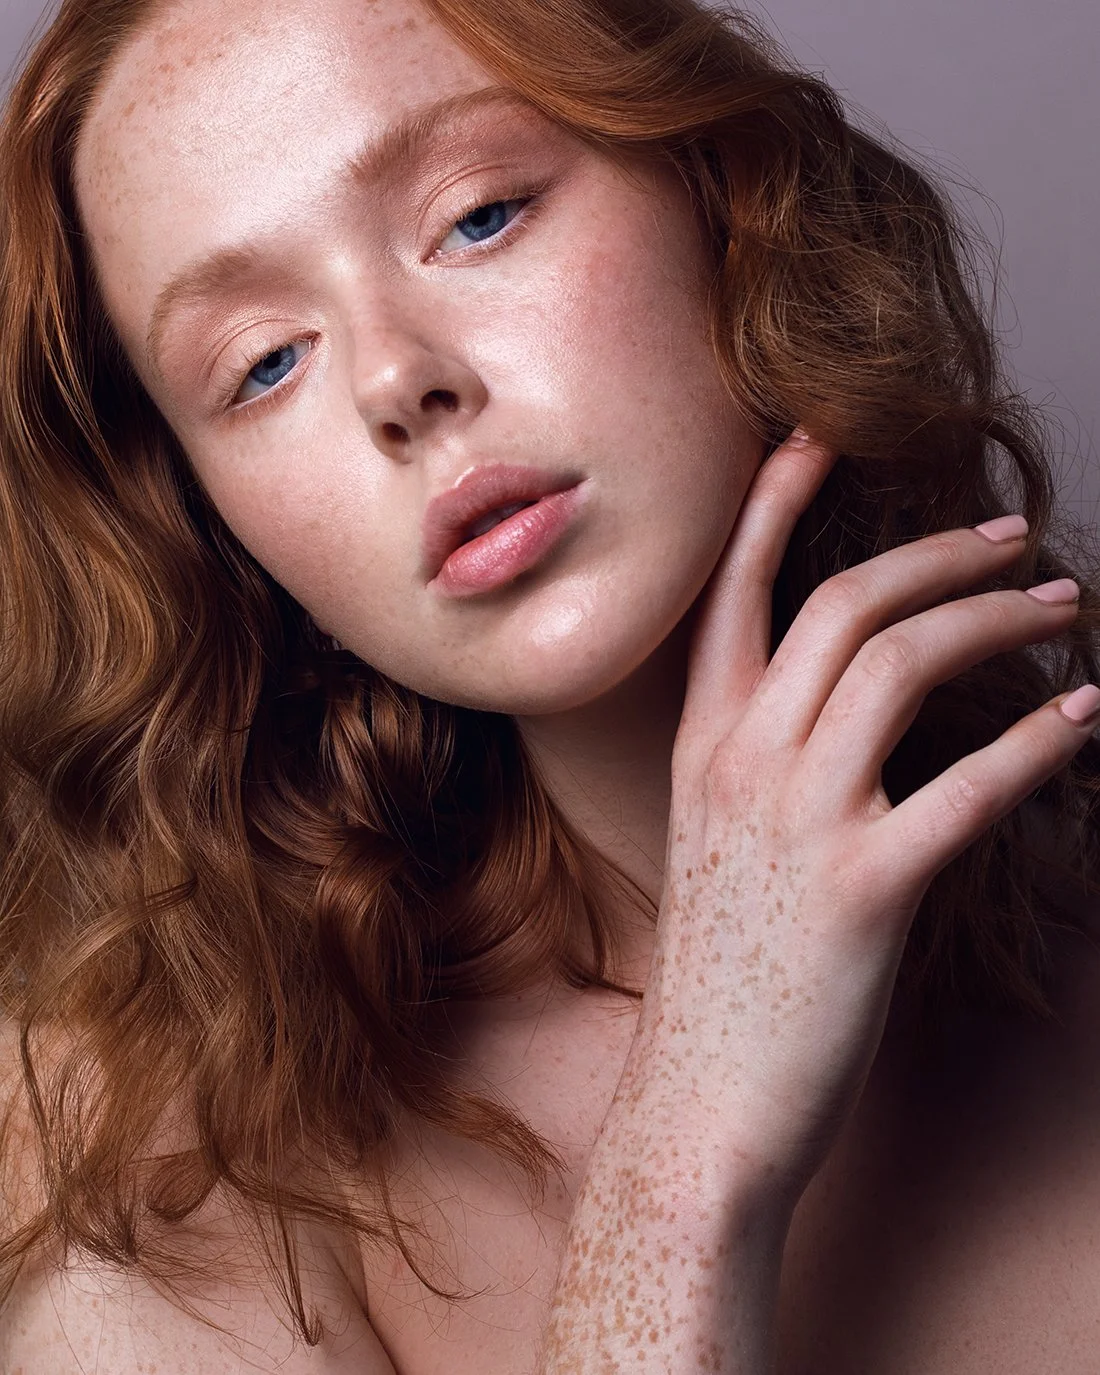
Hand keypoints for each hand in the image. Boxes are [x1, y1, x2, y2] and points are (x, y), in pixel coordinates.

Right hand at [623, 426, 1095, 1197]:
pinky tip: (1088, 718)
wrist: (703, 1106)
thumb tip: (858, 713)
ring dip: (998, 620)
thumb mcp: (719, 846)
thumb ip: (767, 767)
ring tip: (1063, 607)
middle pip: (848, 608)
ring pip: (907, 667)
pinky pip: (970, 786)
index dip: (777, 504)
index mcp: (701, 747)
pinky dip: (1040, 741)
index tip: (820, 435)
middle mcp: (743, 764)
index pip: (735, 594)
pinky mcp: (867, 889)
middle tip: (1013, 538)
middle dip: (938, 554)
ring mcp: (799, 821)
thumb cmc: (724, 976)